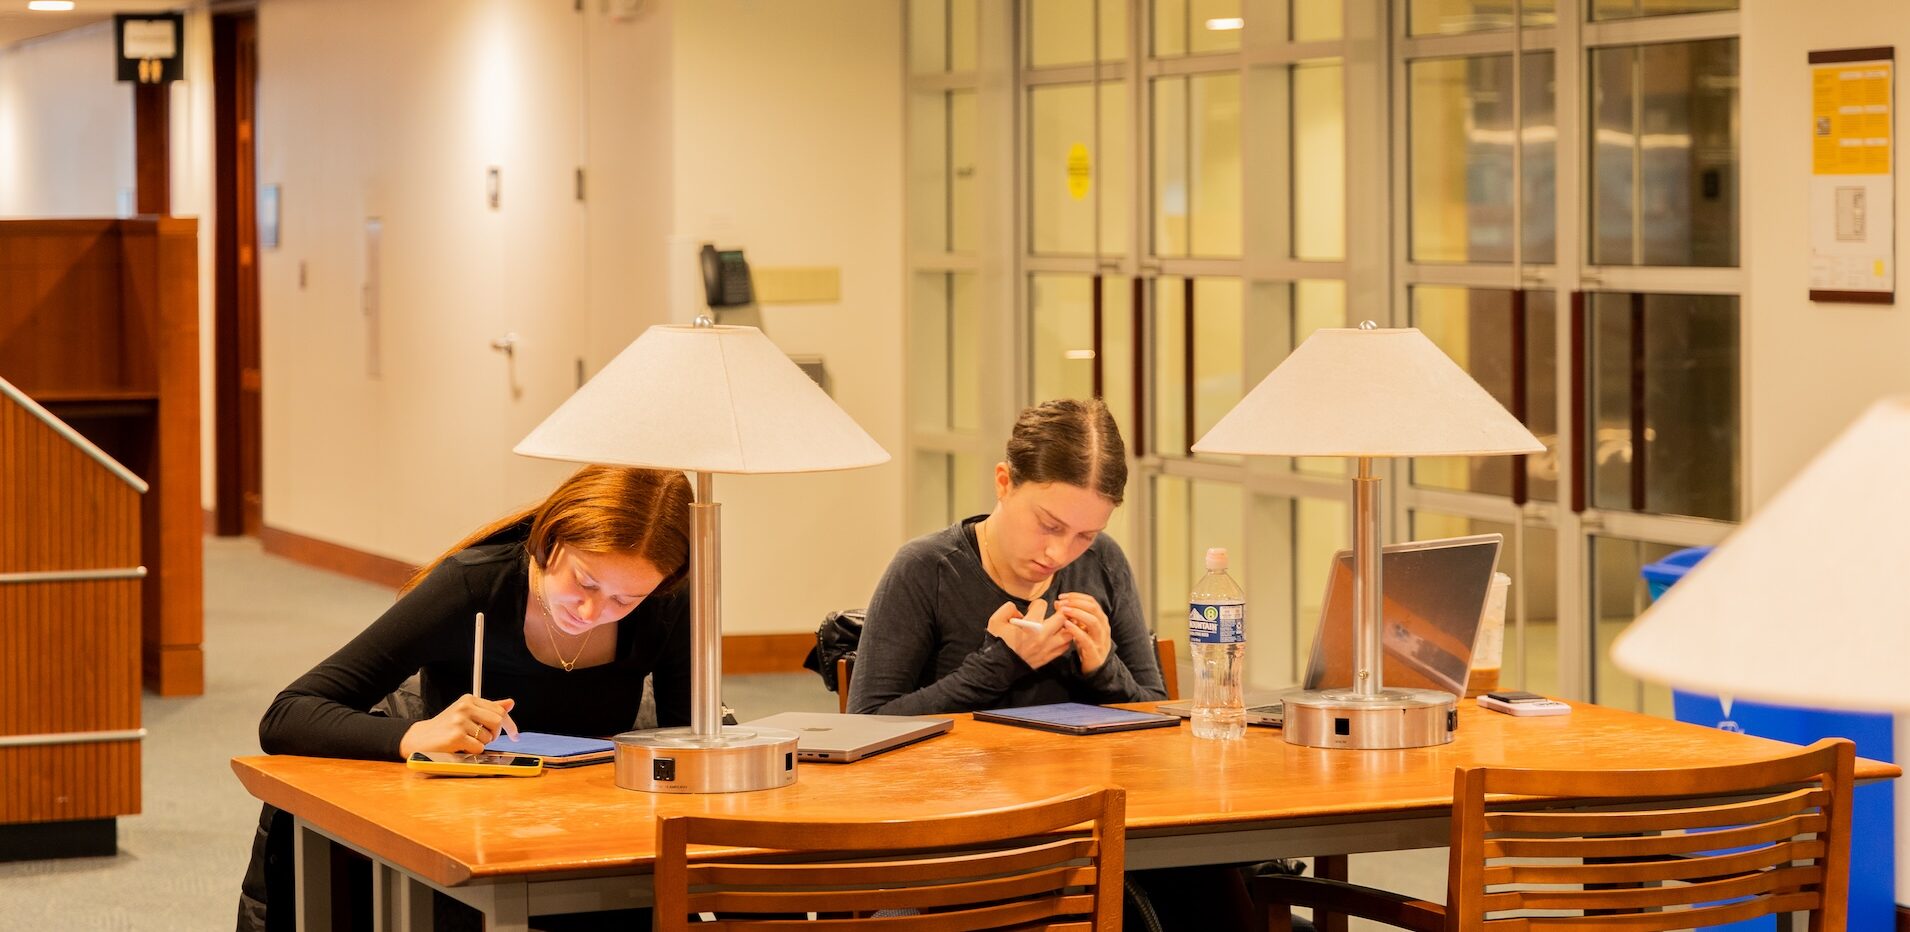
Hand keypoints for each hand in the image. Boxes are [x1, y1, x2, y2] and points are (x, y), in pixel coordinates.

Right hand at [399, 694, 518, 758]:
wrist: (420, 738)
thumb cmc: (446, 726)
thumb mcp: (467, 713)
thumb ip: (488, 709)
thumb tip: (511, 703)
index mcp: (469, 699)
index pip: (500, 710)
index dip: (510, 725)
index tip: (515, 735)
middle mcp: (464, 707)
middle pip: (498, 722)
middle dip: (495, 735)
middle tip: (486, 739)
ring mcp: (459, 721)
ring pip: (488, 737)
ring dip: (480, 744)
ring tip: (466, 741)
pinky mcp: (456, 736)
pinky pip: (478, 748)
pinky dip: (472, 751)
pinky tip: (461, 747)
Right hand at [985, 599, 1070, 669]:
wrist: (1000, 666)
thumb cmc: (999, 642)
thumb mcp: (996, 620)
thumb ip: (1008, 608)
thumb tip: (1019, 610)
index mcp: (1030, 624)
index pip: (1042, 604)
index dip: (1037, 603)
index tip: (1033, 608)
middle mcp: (1043, 635)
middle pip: (1062, 617)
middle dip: (1060, 610)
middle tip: (1055, 609)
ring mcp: (1048, 647)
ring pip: (1069, 632)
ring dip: (1066, 625)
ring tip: (1060, 623)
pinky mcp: (1050, 656)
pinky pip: (1065, 646)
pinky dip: (1065, 639)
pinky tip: (1058, 635)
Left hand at [1053, 592, 1112, 673]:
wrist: (1095, 666)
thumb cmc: (1086, 644)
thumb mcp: (1080, 628)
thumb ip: (1071, 616)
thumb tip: (1058, 603)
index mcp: (1101, 619)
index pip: (1091, 601)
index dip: (1076, 597)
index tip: (1062, 596)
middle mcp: (1103, 627)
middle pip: (1093, 608)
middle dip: (1076, 603)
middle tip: (1062, 603)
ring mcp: (1100, 639)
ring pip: (1093, 621)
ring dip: (1078, 613)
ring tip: (1064, 611)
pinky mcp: (1094, 651)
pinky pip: (1086, 639)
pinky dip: (1076, 630)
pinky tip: (1066, 625)